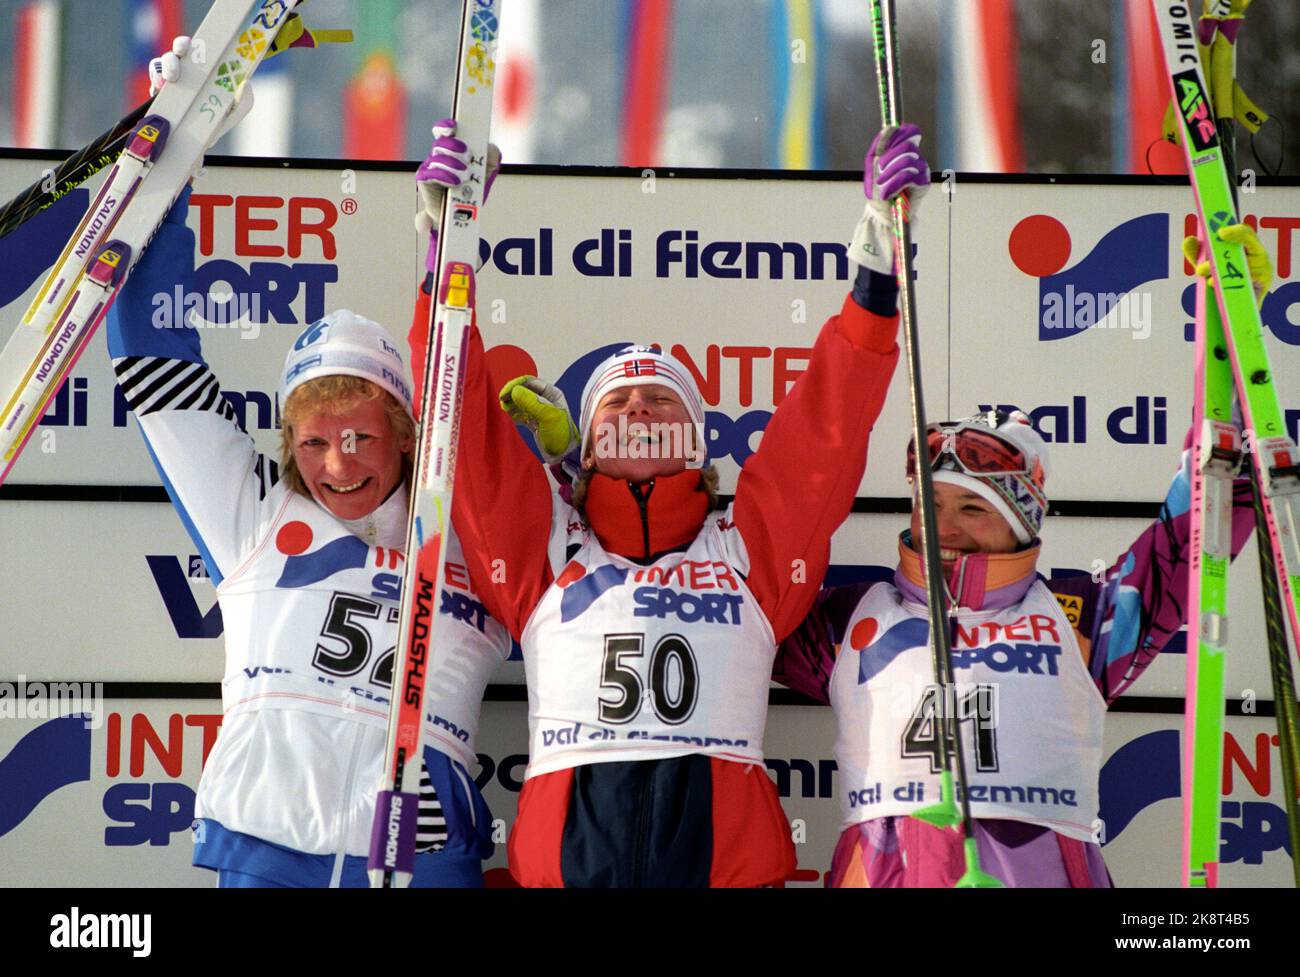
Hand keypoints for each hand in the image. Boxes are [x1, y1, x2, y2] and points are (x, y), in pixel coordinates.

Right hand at [148, 35, 252, 138]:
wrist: (195, 144)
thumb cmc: (216, 124)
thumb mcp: (233, 114)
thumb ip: (244, 102)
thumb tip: (246, 84)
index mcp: (205, 71)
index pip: (198, 49)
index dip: (192, 43)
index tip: (190, 45)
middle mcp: (187, 70)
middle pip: (178, 50)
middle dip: (177, 50)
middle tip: (179, 60)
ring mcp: (171, 79)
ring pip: (162, 61)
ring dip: (165, 66)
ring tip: (168, 80)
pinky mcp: (157, 90)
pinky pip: (154, 78)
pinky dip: (155, 79)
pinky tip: (158, 88)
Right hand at [415, 118, 501, 272]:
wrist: (463, 218)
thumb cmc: (473, 191)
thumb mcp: (488, 171)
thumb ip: (492, 156)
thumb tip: (491, 148)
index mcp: (451, 149)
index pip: (443, 131)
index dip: (445, 126)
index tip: (454, 126)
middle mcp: (438, 156)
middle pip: (440, 143)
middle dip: (453, 146)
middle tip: (467, 155)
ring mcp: (430, 168)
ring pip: (436, 158)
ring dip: (451, 164)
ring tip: (465, 175)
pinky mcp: (425, 182)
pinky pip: (429, 174)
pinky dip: (443, 176)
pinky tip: (454, 182)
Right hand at [499, 376, 579, 462]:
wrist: (564, 455)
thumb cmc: (560, 435)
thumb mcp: (548, 417)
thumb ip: (532, 402)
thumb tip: (514, 390)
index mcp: (552, 393)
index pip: (529, 382)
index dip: (515, 385)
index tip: (504, 394)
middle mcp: (545, 399)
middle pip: (523, 390)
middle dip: (511, 394)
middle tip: (502, 402)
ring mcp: (539, 409)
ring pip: (520, 401)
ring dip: (511, 403)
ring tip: (506, 410)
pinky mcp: (534, 420)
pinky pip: (520, 412)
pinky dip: (514, 413)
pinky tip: (512, 418)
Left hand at [849, 123, 930, 275]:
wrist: (881, 213)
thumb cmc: (877, 190)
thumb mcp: (872, 164)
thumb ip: (880, 145)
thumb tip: (889, 128)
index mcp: (904, 150)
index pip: (910, 131)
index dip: (899, 134)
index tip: (884, 147)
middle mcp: (916, 157)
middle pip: (907, 145)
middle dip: (889, 159)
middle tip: (878, 173)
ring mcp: (922, 170)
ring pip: (907, 161)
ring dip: (889, 174)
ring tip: (881, 186)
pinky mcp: (924, 183)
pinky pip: (909, 176)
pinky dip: (894, 184)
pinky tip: (888, 193)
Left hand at [1182, 223, 1272, 307]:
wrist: (1233, 310)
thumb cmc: (1222, 283)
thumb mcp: (1206, 267)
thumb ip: (1197, 254)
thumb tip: (1189, 239)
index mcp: (1247, 246)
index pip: (1246, 233)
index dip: (1235, 230)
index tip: (1220, 233)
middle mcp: (1259, 255)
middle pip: (1244, 250)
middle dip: (1219, 259)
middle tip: (1199, 270)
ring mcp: (1265, 270)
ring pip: (1246, 267)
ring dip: (1223, 274)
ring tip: (1208, 283)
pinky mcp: (1265, 285)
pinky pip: (1250, 281)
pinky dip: (1233, 284)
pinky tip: (1220, 289)